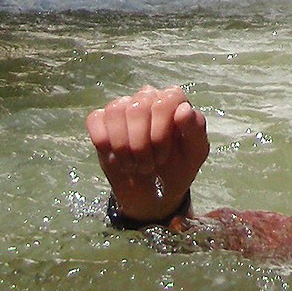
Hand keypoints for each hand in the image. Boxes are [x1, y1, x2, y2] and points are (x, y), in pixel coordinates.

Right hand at [86, 85, 209, 222]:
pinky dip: (104, 142)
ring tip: (132, 164)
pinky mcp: (102, 120)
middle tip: (147, 166)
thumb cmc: (178, 167)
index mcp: (173, 100)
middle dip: (141, 145)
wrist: (154, 193)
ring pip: (115, 111)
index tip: (163, 157)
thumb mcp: (195, 153)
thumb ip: (195, 130)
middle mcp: (147, 97)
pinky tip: (115, 157)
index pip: (164, 101)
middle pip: (137, 107)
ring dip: (122, 146)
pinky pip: (96, 119)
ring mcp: (123, 107)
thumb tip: (183, 109)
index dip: (160, 133)